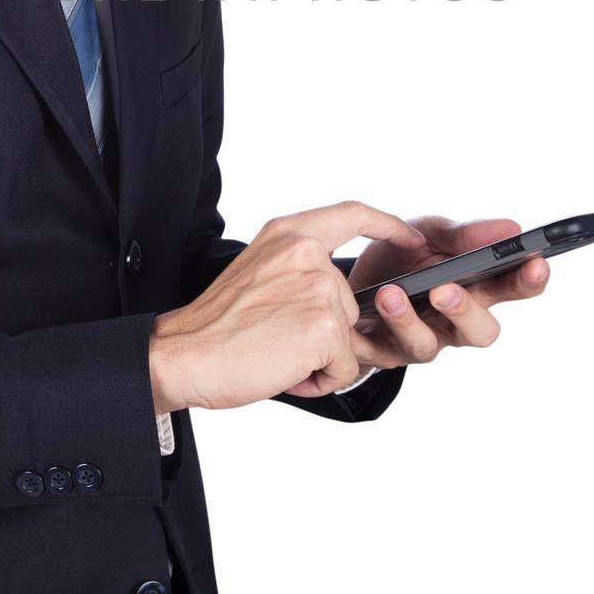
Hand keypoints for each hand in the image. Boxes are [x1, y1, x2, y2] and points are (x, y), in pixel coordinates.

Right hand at [149, 200, 427, 411]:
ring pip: (348, 337)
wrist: (183, 355)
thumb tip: (339, 296)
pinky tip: (286, 371)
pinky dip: (321, 379)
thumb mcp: (259, 271)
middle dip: (325, 332)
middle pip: (349, 300)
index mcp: (288, 234)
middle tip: (277, 340)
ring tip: (277, 354)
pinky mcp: (325, 327)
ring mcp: (319, 288)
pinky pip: (346, 365)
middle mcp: (306, 253)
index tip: (409, 237)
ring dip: (321, 357)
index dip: (386, 225)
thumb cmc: (217, 326)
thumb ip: (299, 268)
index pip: (351, 214)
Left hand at [344, 215, 549, 370]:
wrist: (350, 277)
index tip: (536, 263)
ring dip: (410, 321)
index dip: (530, 279)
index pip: (514, 287)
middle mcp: (456, 321)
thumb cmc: (404, 256)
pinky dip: (376, 327)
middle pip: (481, 331)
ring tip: (392, 294)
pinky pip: (386, 351)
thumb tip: (512, 228)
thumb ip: (464, 235)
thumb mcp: (430, 232)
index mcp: (477, 286)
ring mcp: (424, 339)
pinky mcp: (386, 352)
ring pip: (429, 346)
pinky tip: (372, 304)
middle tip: (446, 290)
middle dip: (467, 312)